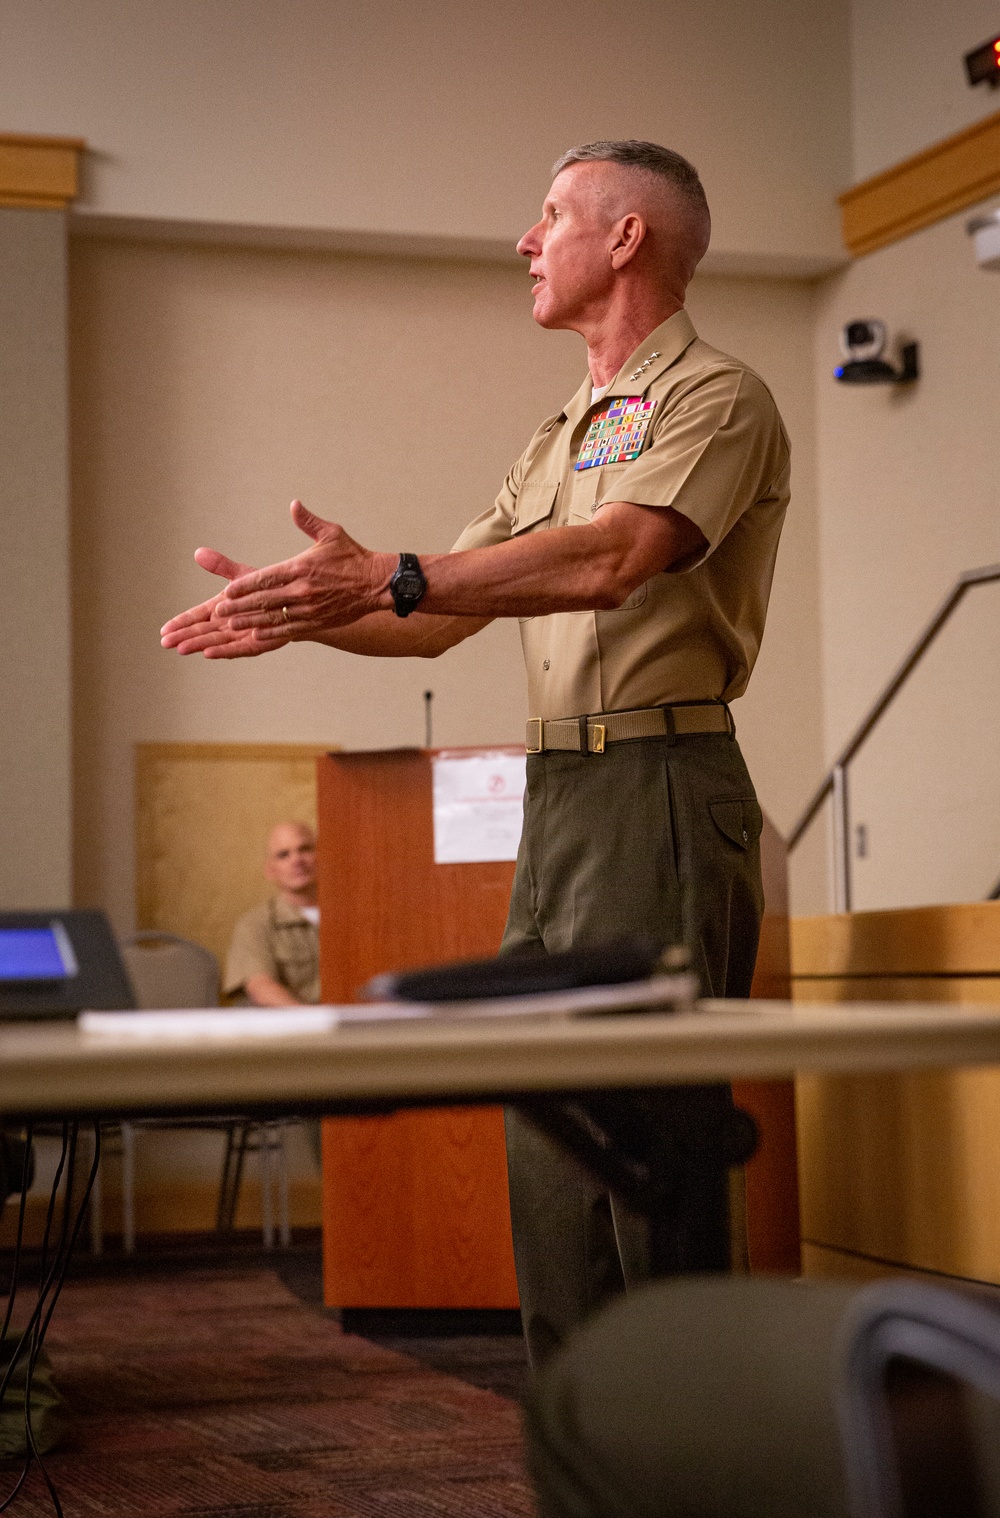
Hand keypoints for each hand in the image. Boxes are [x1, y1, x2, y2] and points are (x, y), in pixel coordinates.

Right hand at [160, 550, 290, 658]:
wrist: (298, 600)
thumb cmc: (269, 588)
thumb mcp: (242, 576)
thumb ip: (221, 567)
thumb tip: (198, 552)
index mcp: (223, 608)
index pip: (197, 616)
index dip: (181, 623)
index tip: (164, 630)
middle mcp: (231, 623)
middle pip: (203, 631)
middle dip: (184, 637)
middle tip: (165, 642)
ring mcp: (244, 634)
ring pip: (217, 641)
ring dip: (199, 645)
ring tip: (181, 649)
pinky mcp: (260, 643)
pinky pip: (239, 649)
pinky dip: (224, 651)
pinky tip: (208, 654)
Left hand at [219, 500, 392, 636]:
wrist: (379, 584)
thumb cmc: (354, 557)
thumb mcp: (332, 534)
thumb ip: (308, 521)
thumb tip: (294, 504)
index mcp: (301, 568)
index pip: (266, 578)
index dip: (245, 586)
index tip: (228, 591)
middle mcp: (303, 590)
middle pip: (264, 600)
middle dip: (239, 606)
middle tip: (219, 611)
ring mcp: (310, 609)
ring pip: (274, 617)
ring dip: (250, 622)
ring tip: (231, 625)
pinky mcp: (319, 621)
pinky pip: (290, 629)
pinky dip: (272, 633)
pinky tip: (256, 634)